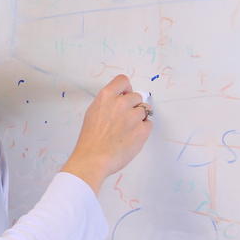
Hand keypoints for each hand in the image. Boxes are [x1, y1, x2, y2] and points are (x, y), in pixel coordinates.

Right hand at [61, 74, 151, 192]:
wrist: (94, 159)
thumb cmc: (90, 140)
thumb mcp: (92, 113)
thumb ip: (107, 103)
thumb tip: (120, 99)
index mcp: (106, 96)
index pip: (123, 81)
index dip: (126, 89)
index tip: (125, 96)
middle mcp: (121, 103)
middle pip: (136, 96)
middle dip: (132, 106)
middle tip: (124, 120)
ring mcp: (133, 116)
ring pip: (144, 110)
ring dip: (138, 119)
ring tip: (126, 131)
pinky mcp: (143, 130)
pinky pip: (149, 124)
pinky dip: (143, 130)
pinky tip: (131, 137)